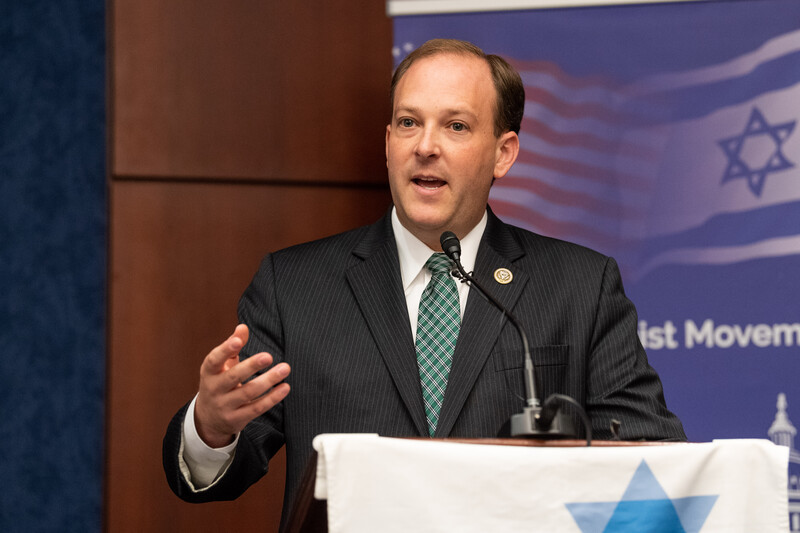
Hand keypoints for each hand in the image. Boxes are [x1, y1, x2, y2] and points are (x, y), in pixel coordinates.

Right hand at [194, 324, 290, 447]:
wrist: (208, 419)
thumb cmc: (219, 383)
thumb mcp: (221, 365)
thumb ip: (232, 346)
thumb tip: (243, 327)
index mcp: (209, 372)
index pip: (214, 360)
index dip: (225, 350)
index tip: (238, 341)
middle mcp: (214, 389)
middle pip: (233, 377)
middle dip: (251, 366)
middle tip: (268, 356)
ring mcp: (224, 406)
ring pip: (248, 393)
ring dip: (268, 380)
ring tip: (285, 368)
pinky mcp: (236, 419)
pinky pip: (257, 408)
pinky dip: (272, 398)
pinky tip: (285, 387)